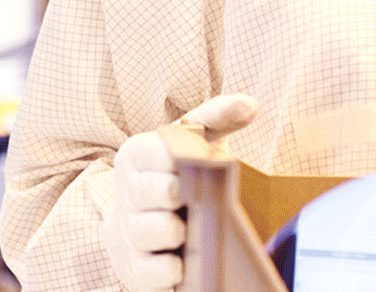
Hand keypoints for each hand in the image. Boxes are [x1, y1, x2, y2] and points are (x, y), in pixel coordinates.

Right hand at [102, 94, 258, 291]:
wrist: (145, 222)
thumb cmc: (177, 174)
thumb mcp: (196, 141)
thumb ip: (218, 116)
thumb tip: (249, 105)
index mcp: (137, 155)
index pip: (155, 152)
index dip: (178, 159)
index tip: (191, 163)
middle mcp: (126, 192)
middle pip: (156, 191)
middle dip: (179, 194)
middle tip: (192, 196)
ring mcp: (128, 232)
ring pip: (151, 231)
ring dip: (175, 232)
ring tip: (188, 229)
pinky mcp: (134, 268)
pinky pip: (152, 271)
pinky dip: (170, 269)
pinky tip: (183, 263)